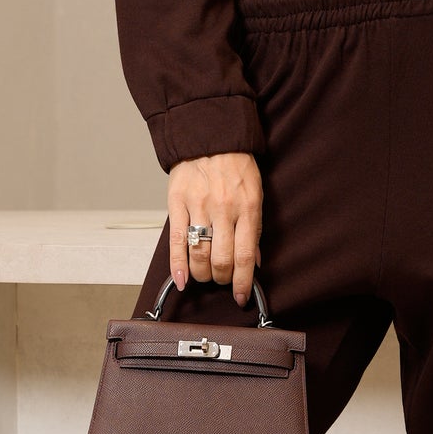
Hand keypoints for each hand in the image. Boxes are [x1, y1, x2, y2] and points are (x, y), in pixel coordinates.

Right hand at [167, 152, 262, 305]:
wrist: (210, 136)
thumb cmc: (236, 166)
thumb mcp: (256, 194)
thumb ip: (254, 229)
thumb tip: (254, 262)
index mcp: (247, 208)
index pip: (244, 256)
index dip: (242, 282)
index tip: (240, 297)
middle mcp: (224, 209)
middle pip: (221, 259)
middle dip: (222, 279)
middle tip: (221, 280)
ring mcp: (199, 206)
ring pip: (199, 254)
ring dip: (203, 274)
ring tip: (206, 276)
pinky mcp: (178, 203)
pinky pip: (177, 241)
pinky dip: (177, 265)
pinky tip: (181, 280)